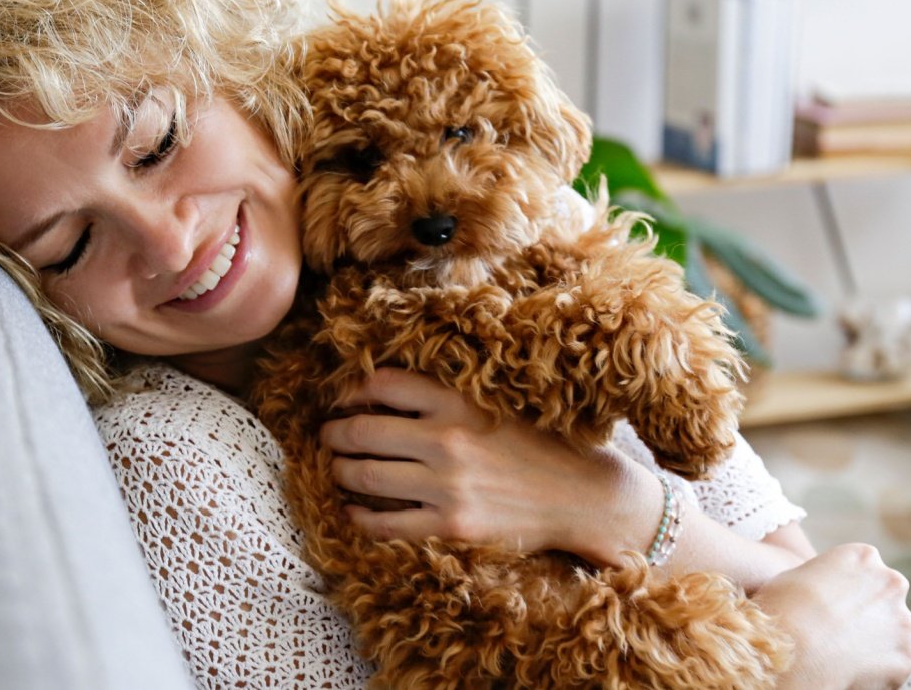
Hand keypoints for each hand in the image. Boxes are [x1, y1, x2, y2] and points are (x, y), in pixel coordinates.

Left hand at [319, 368, 634, 559]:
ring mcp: (448, 486)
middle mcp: (448, 440)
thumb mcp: (494, 405)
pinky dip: (360, 517)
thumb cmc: (538, 445)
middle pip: (362, 431)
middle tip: (326, 436)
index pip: (382, 384)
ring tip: (337, 469)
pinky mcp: (452, 526)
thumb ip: (445, 398)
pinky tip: (354, 512)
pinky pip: (386, 523)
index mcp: (459, 401)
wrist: (583, 495)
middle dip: (334, 434)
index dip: (351, 391)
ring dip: (341, 472)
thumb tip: (383, 391)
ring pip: (365, 477)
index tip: (342, 399)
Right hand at [751, 544, 910, 689]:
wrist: (796, 647)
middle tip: (842, 634)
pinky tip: (850, 671)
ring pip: (894, 634)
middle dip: (871, 616)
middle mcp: (891, 583)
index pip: (867, 571)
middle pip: (886, 600)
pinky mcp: (907, 656)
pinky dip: (878, 672)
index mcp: (863, 557)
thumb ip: (824, 580)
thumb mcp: (798, 576)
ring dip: (876, 644)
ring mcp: (903, 621)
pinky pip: (894, 665)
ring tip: (842, 656)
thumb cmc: (784, 608)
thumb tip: (822, 595)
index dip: (850, 592)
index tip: (835, 608)